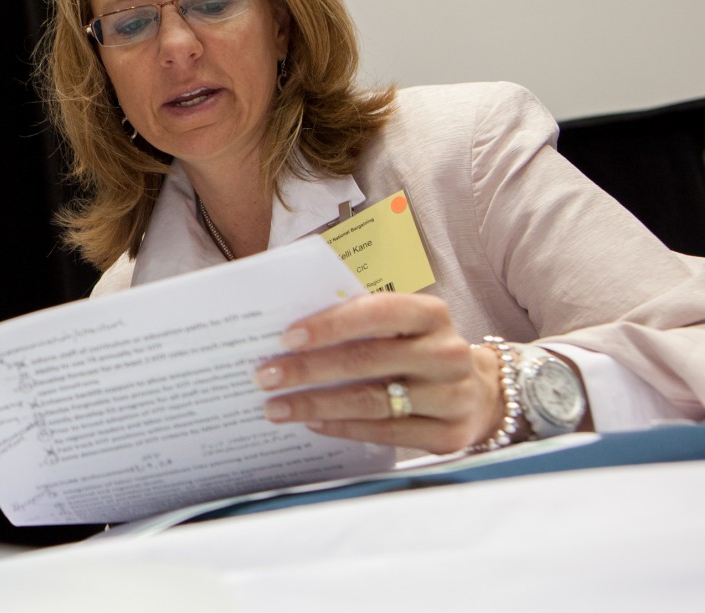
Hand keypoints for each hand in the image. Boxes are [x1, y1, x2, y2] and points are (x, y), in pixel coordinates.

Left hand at [253, 292, 502, 453]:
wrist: (481, 392)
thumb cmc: (419, 351)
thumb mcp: (402, 327)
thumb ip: (359, 323)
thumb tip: (290, 336)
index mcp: (431, 314)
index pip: (376, 312)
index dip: (330, 324)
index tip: (286, 337)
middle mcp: (447, 353)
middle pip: (366, 361)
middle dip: (308, 369)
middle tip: (266, 376)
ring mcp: (452, 396)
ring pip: (371, 401)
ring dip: (316, 404)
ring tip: (276, 407)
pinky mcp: (448, 435)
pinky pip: (384, 433)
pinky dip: (343, 428)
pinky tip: (312, 423)